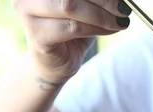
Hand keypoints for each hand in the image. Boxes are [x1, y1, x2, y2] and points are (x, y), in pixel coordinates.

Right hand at [13, 0, 131, 86]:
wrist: (54, 64)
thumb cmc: (69, 31)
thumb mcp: (85, 7)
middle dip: (104, 0)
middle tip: (124, 9)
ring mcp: (28, 12)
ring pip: (71, 6)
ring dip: (102, 16)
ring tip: (120, 22)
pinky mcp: (38, 34)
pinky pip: (73, 27)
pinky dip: (96, 28)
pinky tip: (109, 30)